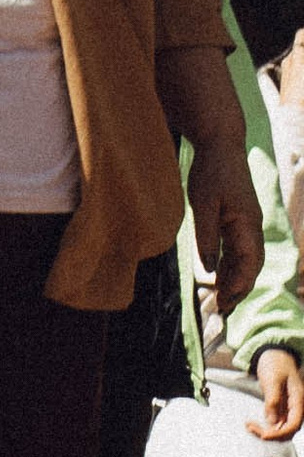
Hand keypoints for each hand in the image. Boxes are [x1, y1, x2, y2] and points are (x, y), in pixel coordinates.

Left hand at [186, 133, 263, 320]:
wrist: (221, 146)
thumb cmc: (212, 172)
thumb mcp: (203, 204)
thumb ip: (206, 237)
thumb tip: (208, 269)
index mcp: (247, 224)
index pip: (249, 262)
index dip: (239, 285)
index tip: (225, 303)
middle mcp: (252, 227)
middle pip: (250, 266)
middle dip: (238, 289)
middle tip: (221, 310)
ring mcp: (246, 224)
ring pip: (244, 260)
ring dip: (234, 280)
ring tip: (220, 301)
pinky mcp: (238, 220)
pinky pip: (237, 249)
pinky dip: (229, 266)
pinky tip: (218, 278)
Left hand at [252, 351, 303, 443]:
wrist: (275, 355)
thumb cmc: (276, 364)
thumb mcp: (272, 380)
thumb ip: (273, 400)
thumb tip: (272, 422)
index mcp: (298, 400)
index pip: (294, 425)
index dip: (280, 434)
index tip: (263, 435)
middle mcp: (295, 407)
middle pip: (287, 430)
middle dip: (270, 434)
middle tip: (250, 426)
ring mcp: (288, 409)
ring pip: (280, 429)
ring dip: (266, 431)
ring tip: (249, 425)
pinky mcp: (279, 409)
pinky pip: (274, 423)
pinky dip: (264, 426)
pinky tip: (251, 423)